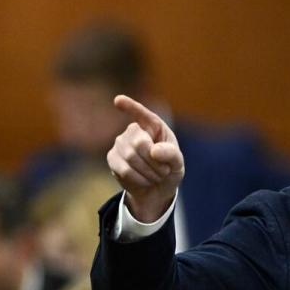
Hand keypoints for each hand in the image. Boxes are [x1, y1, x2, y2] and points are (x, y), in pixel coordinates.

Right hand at [107, 95, 184, 222]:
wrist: (157, 189)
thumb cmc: (169, 169)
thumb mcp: (178, 163)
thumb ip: (171, 154)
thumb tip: (154, 151)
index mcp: (152, 125)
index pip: (141, 113)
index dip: (130, 106)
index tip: (118, 100)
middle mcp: (133, 131)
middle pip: (140, 143)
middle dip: (155, 162)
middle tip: (164, 171)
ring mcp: (120, 143)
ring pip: (131, 157)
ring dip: (149, 172)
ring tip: (156, 176)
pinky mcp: (112, 158)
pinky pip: (125, 170)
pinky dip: (140, 179)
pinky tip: (145, 180)